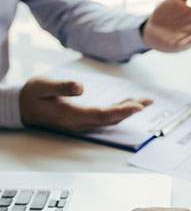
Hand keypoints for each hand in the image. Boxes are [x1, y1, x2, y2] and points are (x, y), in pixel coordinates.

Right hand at [20, 77, 151, 132]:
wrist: (22, 107)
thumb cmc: (33, 95)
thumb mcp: (43, 86)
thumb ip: (61, 87)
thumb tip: (81, 88)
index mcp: (71, 116)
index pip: (102, 115)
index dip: (121, 111)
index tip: (137, 107)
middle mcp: (79, 123)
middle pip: (110, 119)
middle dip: (130, 111)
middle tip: (148, 102)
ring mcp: (81, 123)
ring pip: (109, 120)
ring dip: (127, 111)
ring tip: (144, 102)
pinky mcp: (82, 120)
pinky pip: (105, 118)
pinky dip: (119, 111)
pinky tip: (128, 104)